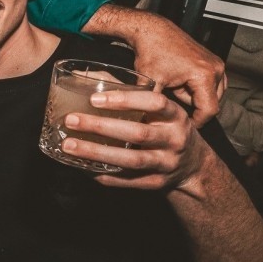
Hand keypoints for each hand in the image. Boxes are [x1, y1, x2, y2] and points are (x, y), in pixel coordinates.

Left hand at [60, 89, 211, 190]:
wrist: (194, 166)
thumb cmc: (166, 129)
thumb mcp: (160, 112)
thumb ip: (132, 98)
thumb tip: (86, 79)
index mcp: (175, 116)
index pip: (155, 103)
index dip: (125, 99)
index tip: (94, 99)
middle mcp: (174, 139)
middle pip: (138, 133)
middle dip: (101, 126)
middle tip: (71, 120)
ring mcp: (166, 163)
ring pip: (130, 160)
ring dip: (96, 153)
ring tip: (69, 146)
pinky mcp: (156, 183)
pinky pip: (126, 180)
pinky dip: (103, 174)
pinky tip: (82, 166)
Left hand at [132, 26, 224, 126]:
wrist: (152, 30)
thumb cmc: (151, 52)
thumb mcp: (150, 82)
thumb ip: (153, 105)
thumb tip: (149, 123)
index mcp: (205, 75)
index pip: (209, 110)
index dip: (197, 121)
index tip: (184, 126)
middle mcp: (216, 68)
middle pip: (212, 102)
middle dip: (193, 107)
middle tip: (173, 102)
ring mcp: (216, 63)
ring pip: (212, 93)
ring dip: (195, 97)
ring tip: (174, 89)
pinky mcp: (212, 61)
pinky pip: (211, 83)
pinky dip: (197, 87)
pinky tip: (179, 82)